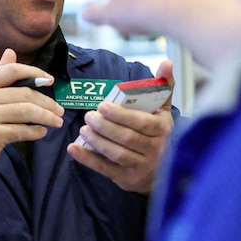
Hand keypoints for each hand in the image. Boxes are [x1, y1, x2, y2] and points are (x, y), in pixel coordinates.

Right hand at [0, 49, 64, 193]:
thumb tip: (11, 52)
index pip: (11, 71)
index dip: (34, 72)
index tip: (50, 81)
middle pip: (23, 93)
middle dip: (46, 102)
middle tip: (59, 110)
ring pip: (26, 111)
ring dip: (46, 117)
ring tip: (57, 122)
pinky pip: (21, 130)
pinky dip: (35, 132)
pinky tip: (41, 132)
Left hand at [66, 60, 174, 192]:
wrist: (163, 171)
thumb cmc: (158, 134)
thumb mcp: (164, 110)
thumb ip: (164, 86)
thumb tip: (167, 62)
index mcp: (163, 130)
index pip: (143, 123)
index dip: (122, 115)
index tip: (103, 106)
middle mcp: (155, 150)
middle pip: (128, 138)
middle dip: (106, 127)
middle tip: (89, 116)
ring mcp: (141, 167)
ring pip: (117, 154)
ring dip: (97, 141)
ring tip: (83, 129)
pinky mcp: (126, 179)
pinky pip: (105, 169)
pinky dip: (88, 159)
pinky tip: (74, 148)